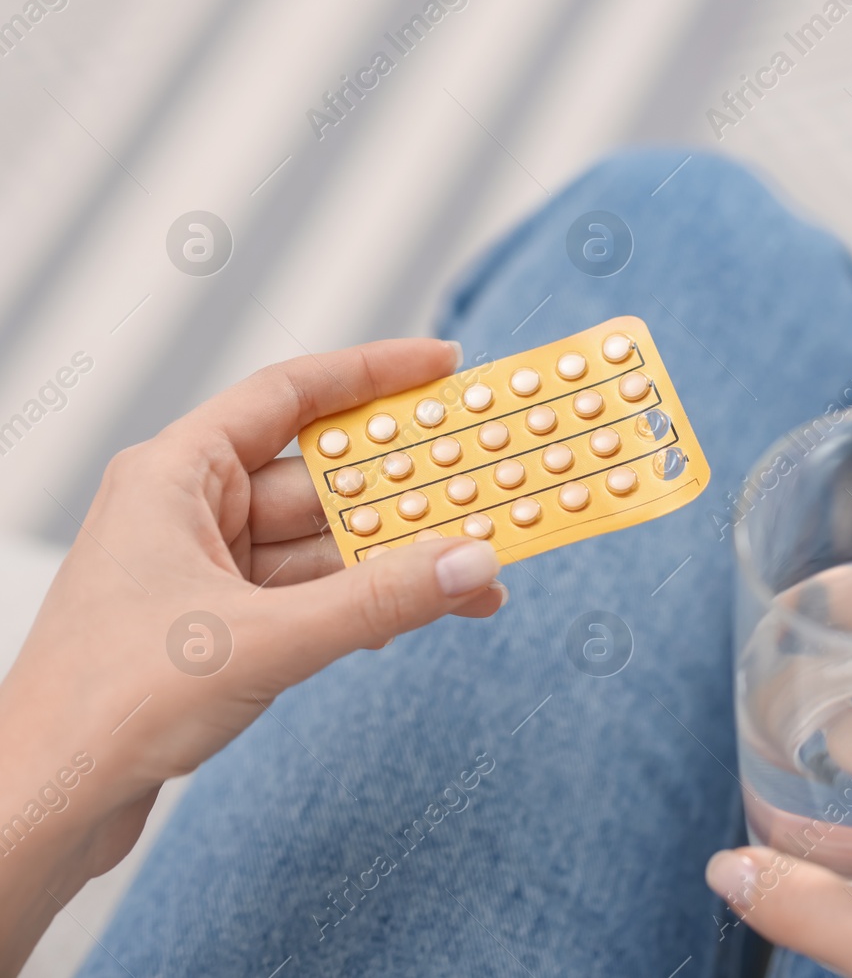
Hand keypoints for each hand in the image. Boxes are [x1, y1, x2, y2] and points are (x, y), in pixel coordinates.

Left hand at [0, 339, 506, 973]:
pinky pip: (316, 594)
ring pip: (326, 545)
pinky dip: (369, 603)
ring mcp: (206, 571)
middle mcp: (190, 512)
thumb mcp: (265, 641)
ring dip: (398, 561)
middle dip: (406, 492)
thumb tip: (470, 562)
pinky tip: (423, 614)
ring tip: (477, 572)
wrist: (46, 805)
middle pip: (322, 479)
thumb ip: (377, 600)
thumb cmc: (107, 707)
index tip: (444, 368)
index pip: (288, 395)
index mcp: (175, 475)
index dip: (372, 374)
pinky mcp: (222, 627)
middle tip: (482, 484)